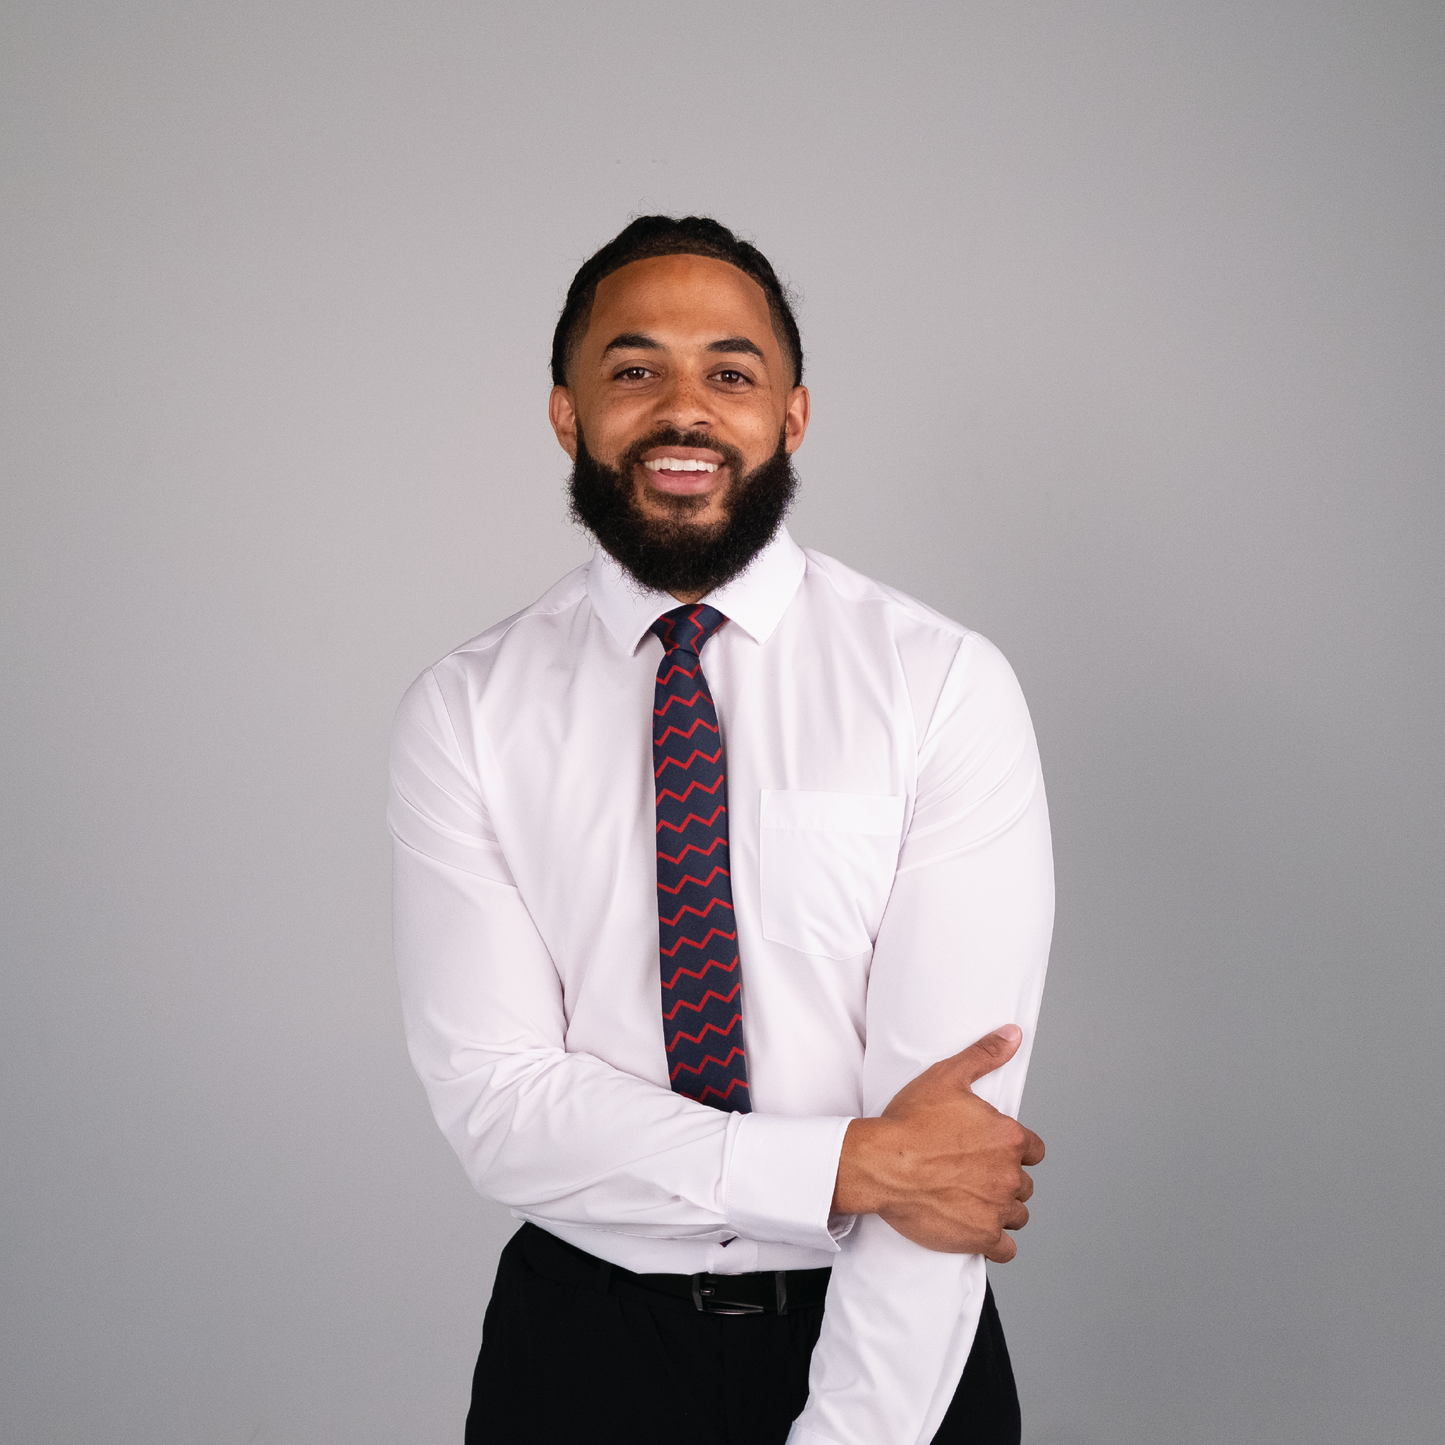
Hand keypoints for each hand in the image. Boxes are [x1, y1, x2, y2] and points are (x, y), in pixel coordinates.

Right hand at [831, 1025, 1043, 1259]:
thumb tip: (1012, 1035)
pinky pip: (1005, 1250)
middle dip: (1005, 1180)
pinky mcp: (980, 1237)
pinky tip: (977, 1230)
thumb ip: (984, 1054)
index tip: (992, 1151)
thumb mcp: (947, 1077)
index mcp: (1008, 1137)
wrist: (881, 1162)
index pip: (1034, 1151)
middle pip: (1024, 1184)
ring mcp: (996, 1208)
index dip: (1014, 1150)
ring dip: (1001, 1210)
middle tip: (975, 1175)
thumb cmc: (909, 1121)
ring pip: (1017, 1215)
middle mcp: (1009, 1174)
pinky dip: (995, 1243)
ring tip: (974, 1201)